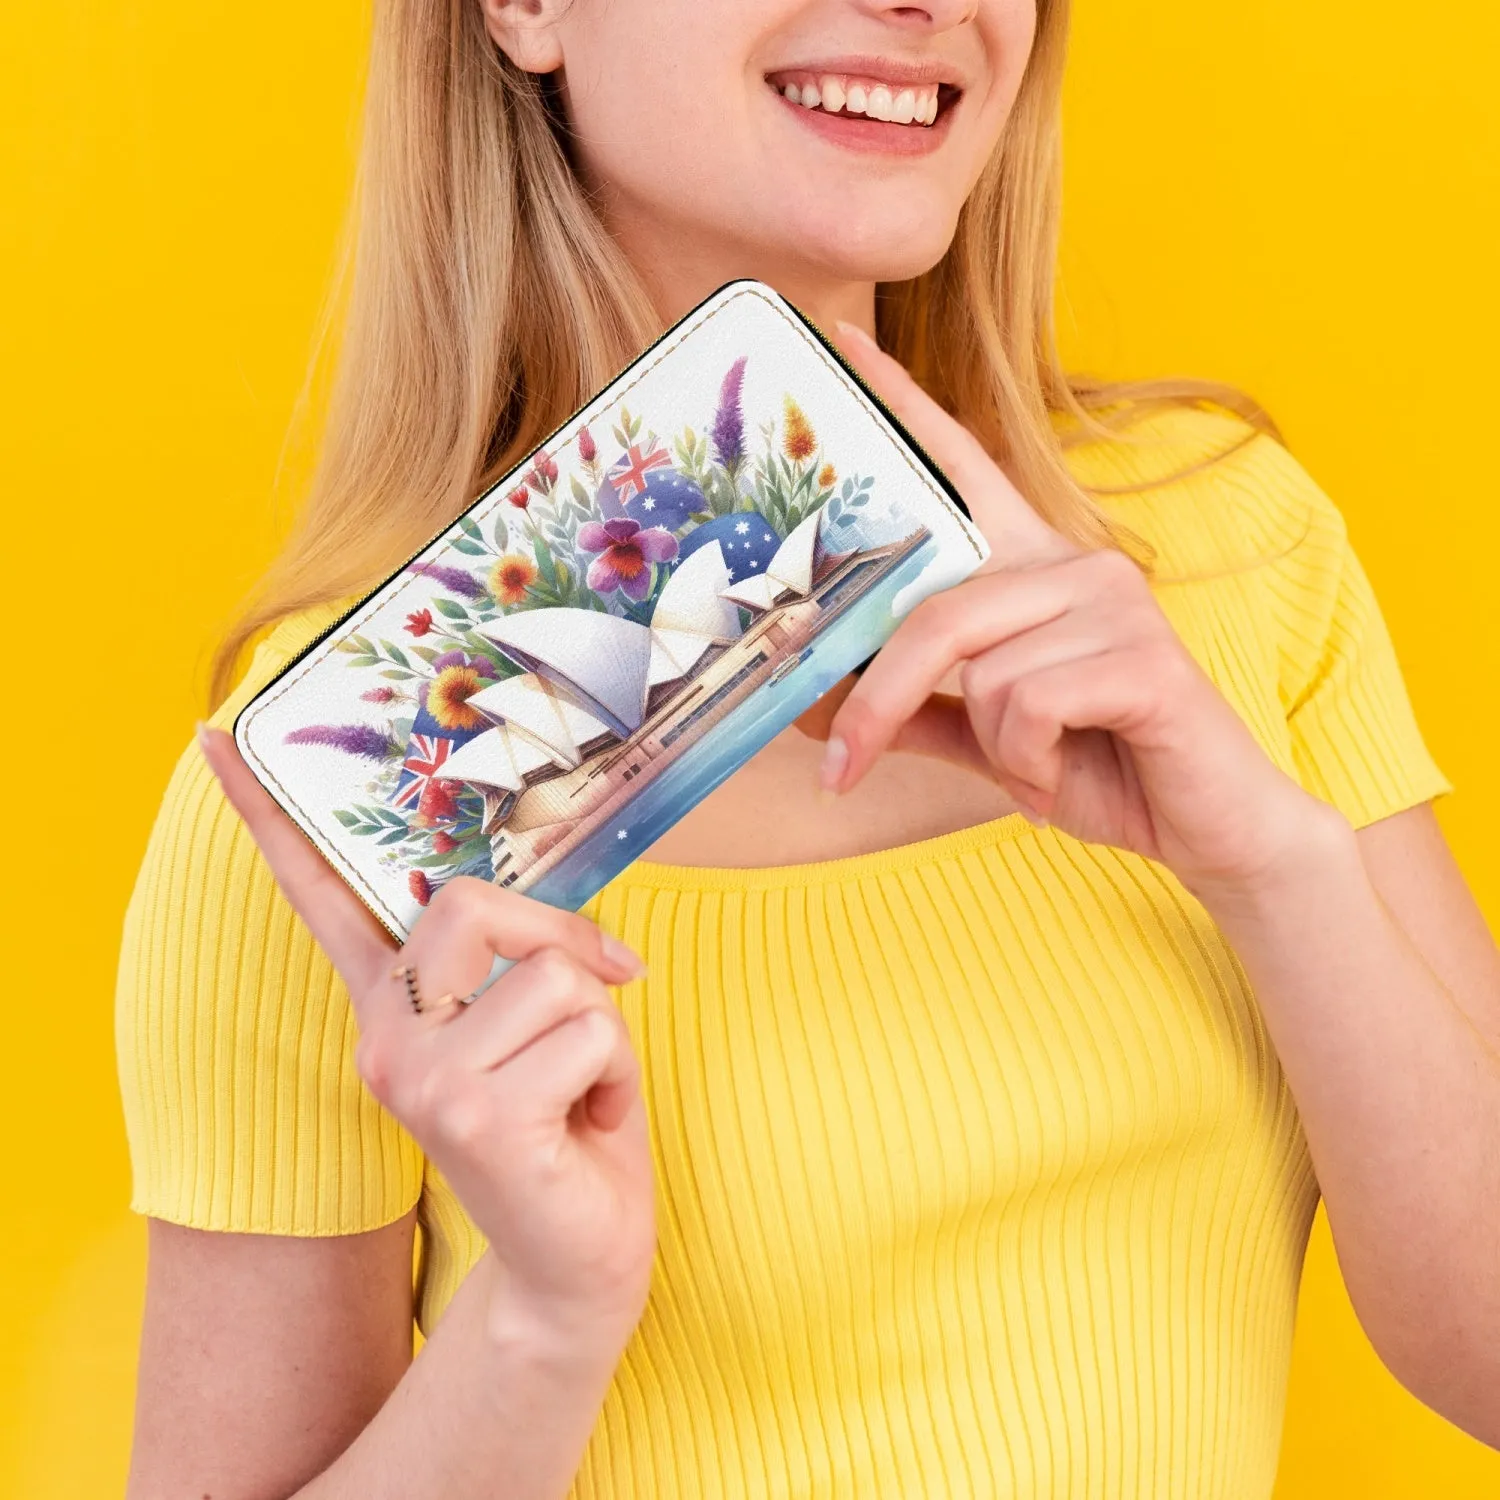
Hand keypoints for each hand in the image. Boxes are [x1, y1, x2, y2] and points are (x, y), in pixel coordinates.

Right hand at [197, 725, 655, 1351]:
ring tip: (578, 1092)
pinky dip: (617, 1076)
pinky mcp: (471, 1116)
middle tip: (601, 996)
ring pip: (554, 974)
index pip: (324, 898)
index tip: (216, 737)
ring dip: (602, 1031)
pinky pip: (589, 1030)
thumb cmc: (570, 1126)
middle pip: (475, 905)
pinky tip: (583, 1127)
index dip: (270, 816)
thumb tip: (591, 943)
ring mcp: (418, 1077)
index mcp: (395, 1005)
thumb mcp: (547, 1025)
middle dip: (566, 943)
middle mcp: (386, 1036)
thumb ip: (531, 964)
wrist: (577, 1259)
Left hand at [818, 321, 1339, 897]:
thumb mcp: (991, 737)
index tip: (844, 345)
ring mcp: (1114, 601)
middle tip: (843, 767)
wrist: (1207, 826)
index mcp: (1037, 570)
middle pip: (936, 611)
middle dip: (879, 703)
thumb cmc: (1100, 766)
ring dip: (995, 746)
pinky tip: (1063, 773)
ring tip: (1039, 765)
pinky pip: (1028, 703)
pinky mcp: (1144, 654)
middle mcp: (1077, 563)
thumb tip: (817, 707)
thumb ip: (920, 709)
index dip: (903, 409)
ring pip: (982, 671)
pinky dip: (1028, 761)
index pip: (964, 470)